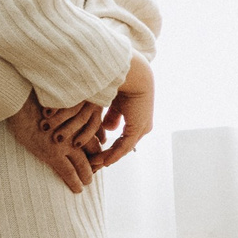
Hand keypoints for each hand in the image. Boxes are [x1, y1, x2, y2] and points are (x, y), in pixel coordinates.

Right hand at [5, 96, 94, 193]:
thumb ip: (67, 109)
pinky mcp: (53, 153)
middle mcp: (76, 131)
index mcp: (79, 118)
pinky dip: (75, 182)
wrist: (20, 101)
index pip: (95, 136)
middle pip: (94, 151)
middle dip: (96, 162)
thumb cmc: (35, 98)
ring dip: (87, 175)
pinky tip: (78, 189)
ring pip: (84, 164)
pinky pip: (69, 172)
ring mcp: (65, 143)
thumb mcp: (57, 101)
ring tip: (87, 181)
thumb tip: (67, 114)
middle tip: (95, 169)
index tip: (97, 153)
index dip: (97, 146)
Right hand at [89, 54, 154, 168]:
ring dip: (108, 157)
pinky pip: (124, 146)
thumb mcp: (113, 103)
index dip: (110, 146)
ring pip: (123, 148)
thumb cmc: (120, 83)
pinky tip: (104, 161)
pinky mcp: (137, 128)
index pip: (124, 137)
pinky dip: (113, 155)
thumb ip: (112, 116)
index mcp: (137, 117)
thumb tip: (108, 129)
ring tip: (96, 164)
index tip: (96, 153)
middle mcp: (142, 124)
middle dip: (109, 155)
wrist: (131, 73)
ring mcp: (141, 128)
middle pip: (124, 145)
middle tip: (95, 163)